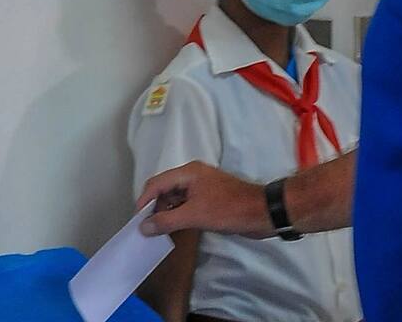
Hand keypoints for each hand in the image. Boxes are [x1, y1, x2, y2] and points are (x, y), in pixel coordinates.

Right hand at [137, 161, 268, 237]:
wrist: (263, 212)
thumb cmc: (229, 210)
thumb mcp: (195, 216)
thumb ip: (166, 221)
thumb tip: (143, 227)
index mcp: (188, 172)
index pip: (156, 183)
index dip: (144, 200)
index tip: (137, 220)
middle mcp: (192, 176)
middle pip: (164, 188)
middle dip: (154, 206)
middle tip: (147, 227)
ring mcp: (202, 187)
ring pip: (175, 197)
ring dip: (166, 211)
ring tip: (158, 230)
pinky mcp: (210, 198)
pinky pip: (186, 204)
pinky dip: (178, 214)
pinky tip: (174, 227)